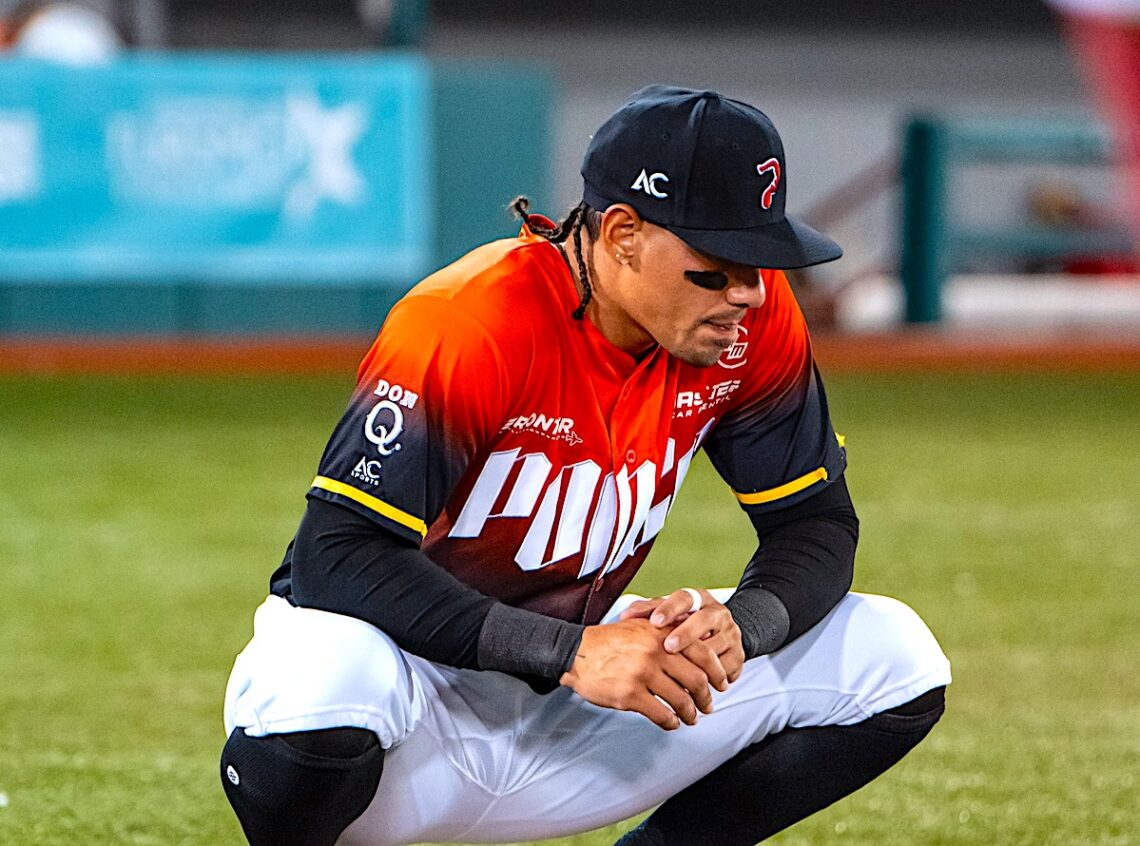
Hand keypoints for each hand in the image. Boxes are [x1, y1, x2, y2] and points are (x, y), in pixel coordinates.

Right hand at [559, 618, 714, 730]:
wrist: (577, 652)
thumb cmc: (609, 641)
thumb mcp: (641, 627)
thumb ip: (666, 635)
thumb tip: (694, 648)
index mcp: (661, 633)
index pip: (703, 653)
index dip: (717, 671)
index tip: (723, 683)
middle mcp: (656, 651)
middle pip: (696, 679)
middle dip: (706, 697)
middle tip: (709, 706)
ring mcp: (643, 674)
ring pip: (681, 700)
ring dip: (690, 713)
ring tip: (691, 718)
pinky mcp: (630, 695)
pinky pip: (661, 714)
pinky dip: (671, 722)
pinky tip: (671, 723)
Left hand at [620, 589, 745, 687]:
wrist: (722, 634)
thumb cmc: (687, 624)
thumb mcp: (670, 614)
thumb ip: (648, 612)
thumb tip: (624, 617)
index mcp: (698, 599)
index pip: (685, 598)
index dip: (670, 609)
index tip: (656, 621)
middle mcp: (717, 613)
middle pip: (704, 620)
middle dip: (685, 634)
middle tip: (668, 648)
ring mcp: (730, 633)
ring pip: (716, 647)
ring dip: (697, 661)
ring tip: (676, 672)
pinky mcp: (739, 654)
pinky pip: (726, 668)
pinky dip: (712, 678)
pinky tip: (699, 688)